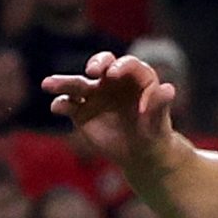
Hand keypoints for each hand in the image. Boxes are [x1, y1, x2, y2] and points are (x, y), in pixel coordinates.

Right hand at [46, 52, 180, 165]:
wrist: (140, 153)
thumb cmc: (154, 134)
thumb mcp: (158, 123)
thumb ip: (160, 105)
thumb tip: (169, 88)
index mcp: (137, 78)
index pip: (128, 65)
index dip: (120, 66)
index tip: (112, 74)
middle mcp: (113, 81)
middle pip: (102, 65)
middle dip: (96, 64)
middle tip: (93, 72)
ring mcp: (95, 94)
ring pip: (78, 84)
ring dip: (63, 82)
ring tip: (48, 84)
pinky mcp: (81, 111)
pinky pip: (68, 104)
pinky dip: (61, 104)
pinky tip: (56, 107)